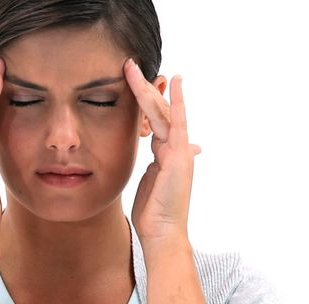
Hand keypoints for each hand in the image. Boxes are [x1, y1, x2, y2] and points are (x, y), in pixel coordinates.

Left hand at [124, 59, 201, 251]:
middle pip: (159, 110)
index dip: (146, 100)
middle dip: (145, 87)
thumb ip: (154, 166)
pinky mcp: (179, 156)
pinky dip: (176, 102)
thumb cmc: (154, 212)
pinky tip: (174, 81)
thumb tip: (158, 157)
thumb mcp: (151, 182)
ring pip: (163, 112)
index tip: (137, 81)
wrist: (163, 233)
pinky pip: (176, 123)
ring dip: (149, 88)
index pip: (156, 119)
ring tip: (133, 68)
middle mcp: (175, 148)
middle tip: (129, 65)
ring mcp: (179, 150)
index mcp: (165, 153)